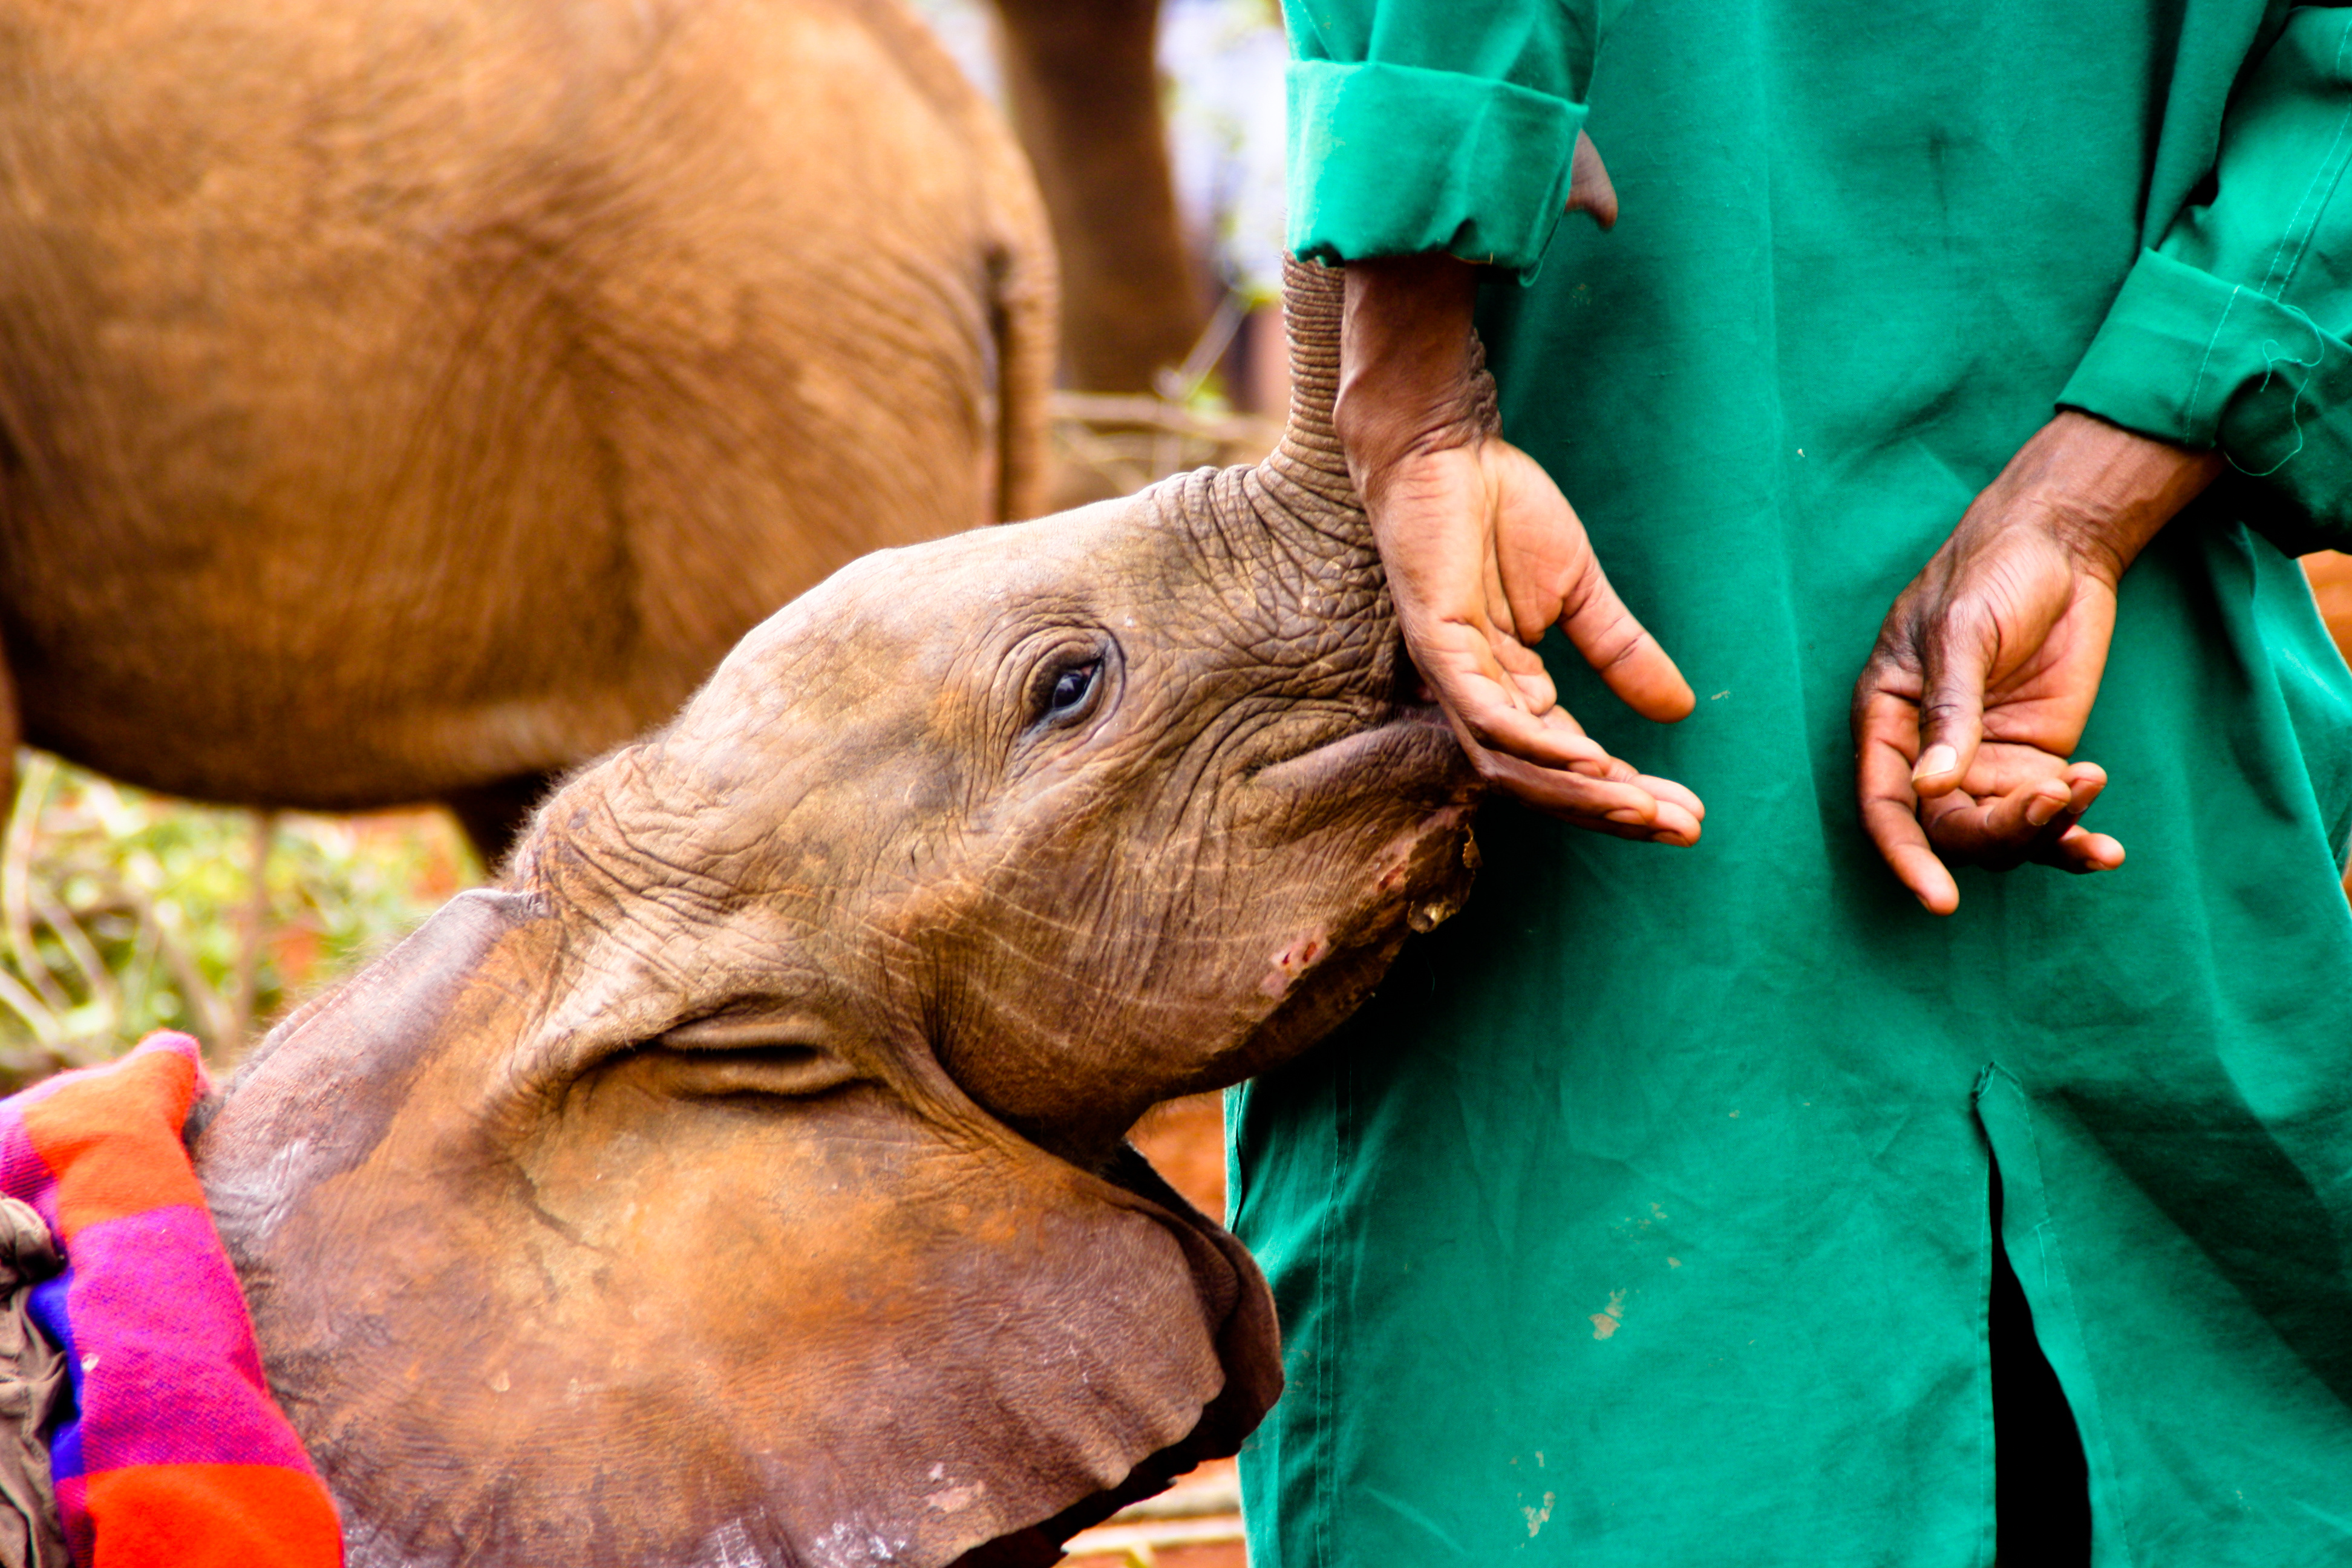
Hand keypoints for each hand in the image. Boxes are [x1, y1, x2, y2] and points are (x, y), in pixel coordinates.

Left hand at [1338, 254, 1701, 843]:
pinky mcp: (1439, 643)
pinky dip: (1537, 744)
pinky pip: (1488, 714)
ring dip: (1579, 795)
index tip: (1692, 816)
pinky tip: (1589, 761)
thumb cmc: (1500, 511)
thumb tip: (1678, 712)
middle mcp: (1480, 696)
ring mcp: (1454, 674)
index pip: (1572, 764)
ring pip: (1514, 764)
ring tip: (1642, 810)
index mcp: (1513, 689)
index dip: (1628, 794)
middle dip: (1613, 812)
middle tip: (1682, 830)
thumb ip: (1621, 652)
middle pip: (1544, 783)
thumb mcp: (1579, 591)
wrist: (1447, 448)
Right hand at [1852, 412, 2222, 912]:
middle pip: (1950, 830)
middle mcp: (1931, 755)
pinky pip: (2050, 819)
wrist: (2060, 544)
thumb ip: (1948, 708)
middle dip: (1999, 832)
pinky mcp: (2037, 761)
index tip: (1940, 900)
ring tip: (2086, 787)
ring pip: (2003, 834)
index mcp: (1888, 722)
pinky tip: (2107, 845)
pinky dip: (2076, 837)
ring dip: (2045, 833)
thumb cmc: (1989, 573)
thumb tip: (1932, 785)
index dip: (1906, 857)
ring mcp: (1986, 762)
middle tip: (2050, 803)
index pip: (1886, 807)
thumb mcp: (1961, 631)